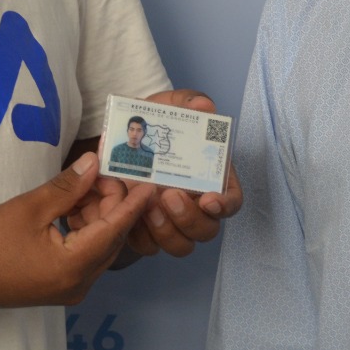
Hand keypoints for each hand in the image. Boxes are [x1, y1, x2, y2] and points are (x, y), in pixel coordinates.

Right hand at [0, 154, 156, 306]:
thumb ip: (67, 187)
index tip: (150, 182)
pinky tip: (72, 207)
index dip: (132, 203)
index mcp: (74, 266)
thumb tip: (95, 164)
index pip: (114, 229)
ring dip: (96, 216)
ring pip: (99, 246)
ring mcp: (72, 288)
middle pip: (110, 238)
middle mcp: (81, 283)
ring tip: (83, 186)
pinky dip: (84, 230)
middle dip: (111, 204)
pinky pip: (86, 254)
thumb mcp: (30, 207)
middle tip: (102, 172)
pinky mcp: (62, 286)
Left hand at [125, 89, 243, 257]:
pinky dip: (140, 236)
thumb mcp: (166, 106)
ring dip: (166, 232)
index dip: (225, 205)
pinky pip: (150, 248)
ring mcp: (172, 222)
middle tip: (169, 195)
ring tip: (147, 207)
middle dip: (189, 218)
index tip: (209, 199)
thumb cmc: (152, 125)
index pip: (232, 200)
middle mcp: (195, 205)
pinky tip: (128, 215)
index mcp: (211, 178)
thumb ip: (187, 102)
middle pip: (207, 229)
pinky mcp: (146, 232)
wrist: (116, 142)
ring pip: (181, 245)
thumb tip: (205, 105)